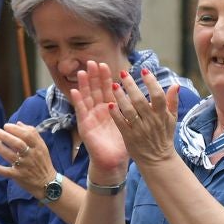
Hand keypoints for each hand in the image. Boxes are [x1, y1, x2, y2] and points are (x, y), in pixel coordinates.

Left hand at [0, 122, 59, 198]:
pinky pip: (7, 172)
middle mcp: (32, 156)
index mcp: (38, 147)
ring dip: (0, 148)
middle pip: (18, 144)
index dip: (15, 129)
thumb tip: (18, 123)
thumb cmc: (43, 162)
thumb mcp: (42, 147)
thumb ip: (32, 134)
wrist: (48, 183)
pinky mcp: (19, 176)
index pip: (28, 135)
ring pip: (11, 156)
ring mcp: (25, 167)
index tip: (6, 126)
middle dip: (6, 136)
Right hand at [72, 60, 130, 175]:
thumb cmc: (124, 142)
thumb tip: (149, 95)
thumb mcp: (133, 122)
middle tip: (92, 62)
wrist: (114, 161)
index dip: (106, 77)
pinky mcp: (85, 126)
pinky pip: (80, 112)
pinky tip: (74, 91)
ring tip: (82, 72)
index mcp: (112, 108)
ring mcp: (91, 117)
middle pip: (96, 90)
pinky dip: (77, 101)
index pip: (108, 89)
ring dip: (84, 85)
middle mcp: (100, 110)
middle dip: (94, 76)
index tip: (106, 64)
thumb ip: (138, 107)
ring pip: (87, 97)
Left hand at [108, 67, 180, 166]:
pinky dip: (115, 114)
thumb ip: (172, 101)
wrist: (158, 160)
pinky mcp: (130, 137)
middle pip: (140, 100)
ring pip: (129, 111)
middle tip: (123, 73)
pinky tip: (109, 105)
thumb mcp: (172, 119)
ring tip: (114, 85)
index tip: (144, 70)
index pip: (158, 95)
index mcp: (162, 115)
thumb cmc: (164, 136)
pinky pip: (121, 124)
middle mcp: (151, 121)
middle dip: (131, 85)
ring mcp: (140, 129)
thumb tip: (175, 85)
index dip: (151, 82)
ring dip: (120, 97)